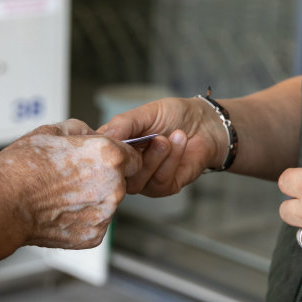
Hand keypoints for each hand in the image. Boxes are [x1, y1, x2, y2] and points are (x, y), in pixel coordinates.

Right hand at [0, 119, 141, 260]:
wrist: (2, 206)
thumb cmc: (20, 170)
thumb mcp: (49, 131)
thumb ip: (80, 129)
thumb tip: (89, 133)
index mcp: (108, 155)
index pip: (134, 155)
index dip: (118, 156)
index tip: (104, 160)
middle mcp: (113, 185)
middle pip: (121, 180)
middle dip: (103, 177)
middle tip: (73, 177)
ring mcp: (105, 213)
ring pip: (108, 202)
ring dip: (92, 198)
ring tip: (61, 194)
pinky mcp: (95, 235)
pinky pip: (95, 222)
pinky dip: (82, 218)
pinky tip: (60, 210)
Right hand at [98, 97, 226, 196]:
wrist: (206, 124)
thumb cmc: (174, 116)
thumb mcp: (145, 113)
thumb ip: (122, 124)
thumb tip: (101, 137)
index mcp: (116, 147)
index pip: (96, 158)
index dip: (100, 152)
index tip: (113, 138)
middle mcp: (126, 167)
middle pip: (113, 176)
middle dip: (130, 156)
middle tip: (150, 137)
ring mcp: (143, 180)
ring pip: (136, 182)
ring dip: (155, 157)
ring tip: (167, 138)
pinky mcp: (163, 188)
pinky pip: (159, 181)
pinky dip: (170, 160)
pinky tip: (179, 142)